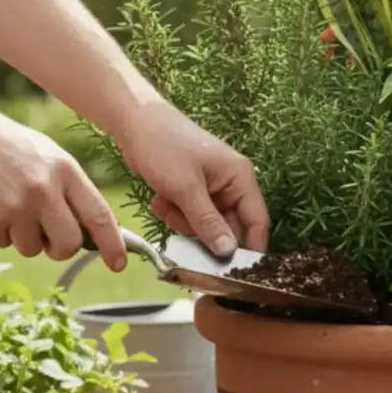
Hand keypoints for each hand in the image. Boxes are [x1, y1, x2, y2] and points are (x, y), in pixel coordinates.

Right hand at [0, 109, 127, 270]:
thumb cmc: (12, 148)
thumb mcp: (51, 158)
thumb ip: (72, 192)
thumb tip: (94, 234)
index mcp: (66, 172)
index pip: (99, 216)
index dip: (112, 245)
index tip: (118, 264)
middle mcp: (44, 190)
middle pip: (69, 244)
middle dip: (62, 249)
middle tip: (51, 239)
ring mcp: (14, 206)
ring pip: (33, 249)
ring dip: (25, 237)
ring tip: (12, 205)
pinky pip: (3, 243)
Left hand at [118, 101, 269, 255]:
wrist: (134, 121)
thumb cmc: (164, 147)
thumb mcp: (186, 189)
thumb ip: (208, 223)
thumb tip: (228, 253)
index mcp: (241, 178)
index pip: (257, 221)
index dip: (249, 248)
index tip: (233, 271)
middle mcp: (232, 184)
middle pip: (229, 226)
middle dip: (203, 232)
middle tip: (180, 225)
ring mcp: (212, 187)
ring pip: (207, 224)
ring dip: (185, 222)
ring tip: (166, 206)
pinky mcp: (194, 190)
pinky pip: (192, 215)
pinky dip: (176, 213)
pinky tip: (161, 200)